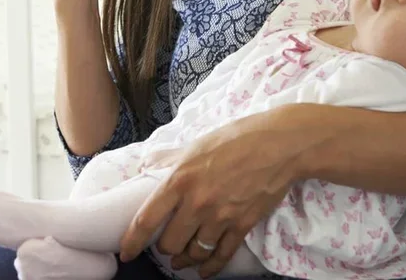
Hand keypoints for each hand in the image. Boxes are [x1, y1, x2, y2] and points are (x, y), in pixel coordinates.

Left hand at [119, 106, 318, 277]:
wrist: (280, 145)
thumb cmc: (237, 138)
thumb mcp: (196, 143)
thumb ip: (168, 157)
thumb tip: (147, 164)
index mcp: (180, 179)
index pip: (146, 219)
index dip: (132, 241)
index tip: (126, 251)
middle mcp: (197, 202)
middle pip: (169, 243)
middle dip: (164, 248)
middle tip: (164, 245)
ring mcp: (221, 216)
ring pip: (193, 253)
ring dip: (185, 260)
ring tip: (181, 261)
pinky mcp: (242, 225)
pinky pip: (221, 256)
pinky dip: (210, 268)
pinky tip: (204, 270)